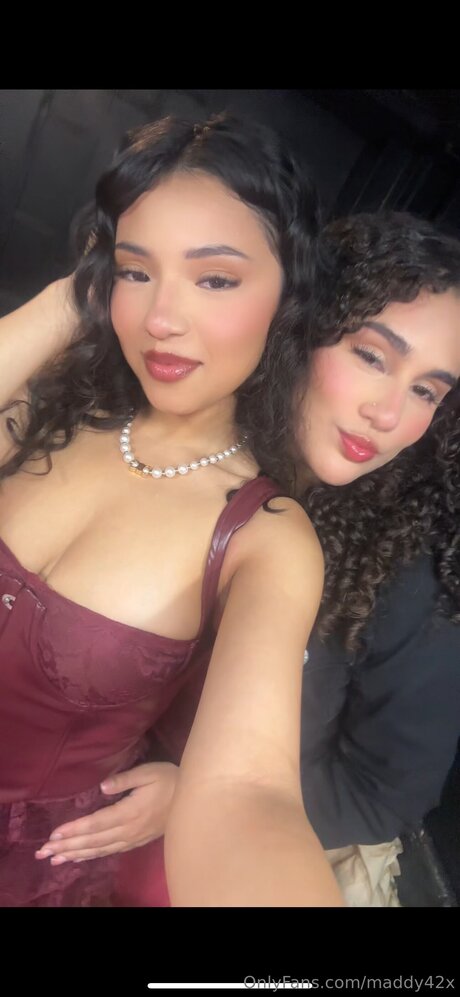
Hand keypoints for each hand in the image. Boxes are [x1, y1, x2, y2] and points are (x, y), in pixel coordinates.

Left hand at [35, 762, 178, 864]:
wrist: (193, 800)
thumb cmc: (170, 780)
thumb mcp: (149, 772)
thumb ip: (125, 779)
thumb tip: (102, 786)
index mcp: (129, 812)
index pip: (95, 824)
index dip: (74, 830)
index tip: (53, 835)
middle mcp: (128, 830)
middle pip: (93, 841)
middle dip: (66, 846)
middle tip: (42, 852)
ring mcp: (132, 838)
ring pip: (99, 850)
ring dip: (75, 854)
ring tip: (54, 859)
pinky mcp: (136, 841)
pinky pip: (109, 852)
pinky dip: (91, 856)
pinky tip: (79, 857)